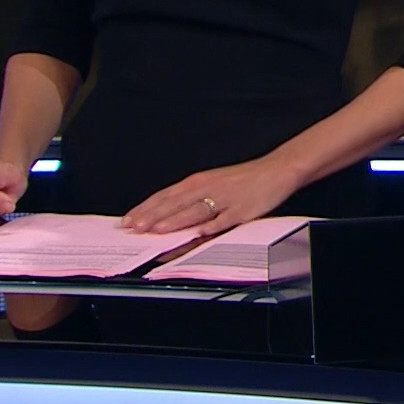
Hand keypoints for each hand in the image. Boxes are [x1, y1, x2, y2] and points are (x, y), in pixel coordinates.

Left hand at [120, 158, 299, 236]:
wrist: (276, 170)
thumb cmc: (242, 179)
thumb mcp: (212, 183)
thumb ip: (190, 198)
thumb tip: (166, 214)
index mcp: (198, 181)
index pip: (165, 196)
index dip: (145, 208)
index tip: (127, 220)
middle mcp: (207, 188)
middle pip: (175, 204)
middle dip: (152, 217)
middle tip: (134, 228)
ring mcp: (224, 199)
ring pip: (195, 211)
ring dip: (175, 221)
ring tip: (157, 230)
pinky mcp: (242, 209)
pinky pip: (224, 219)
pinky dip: (211, 227)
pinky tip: (200, 233)